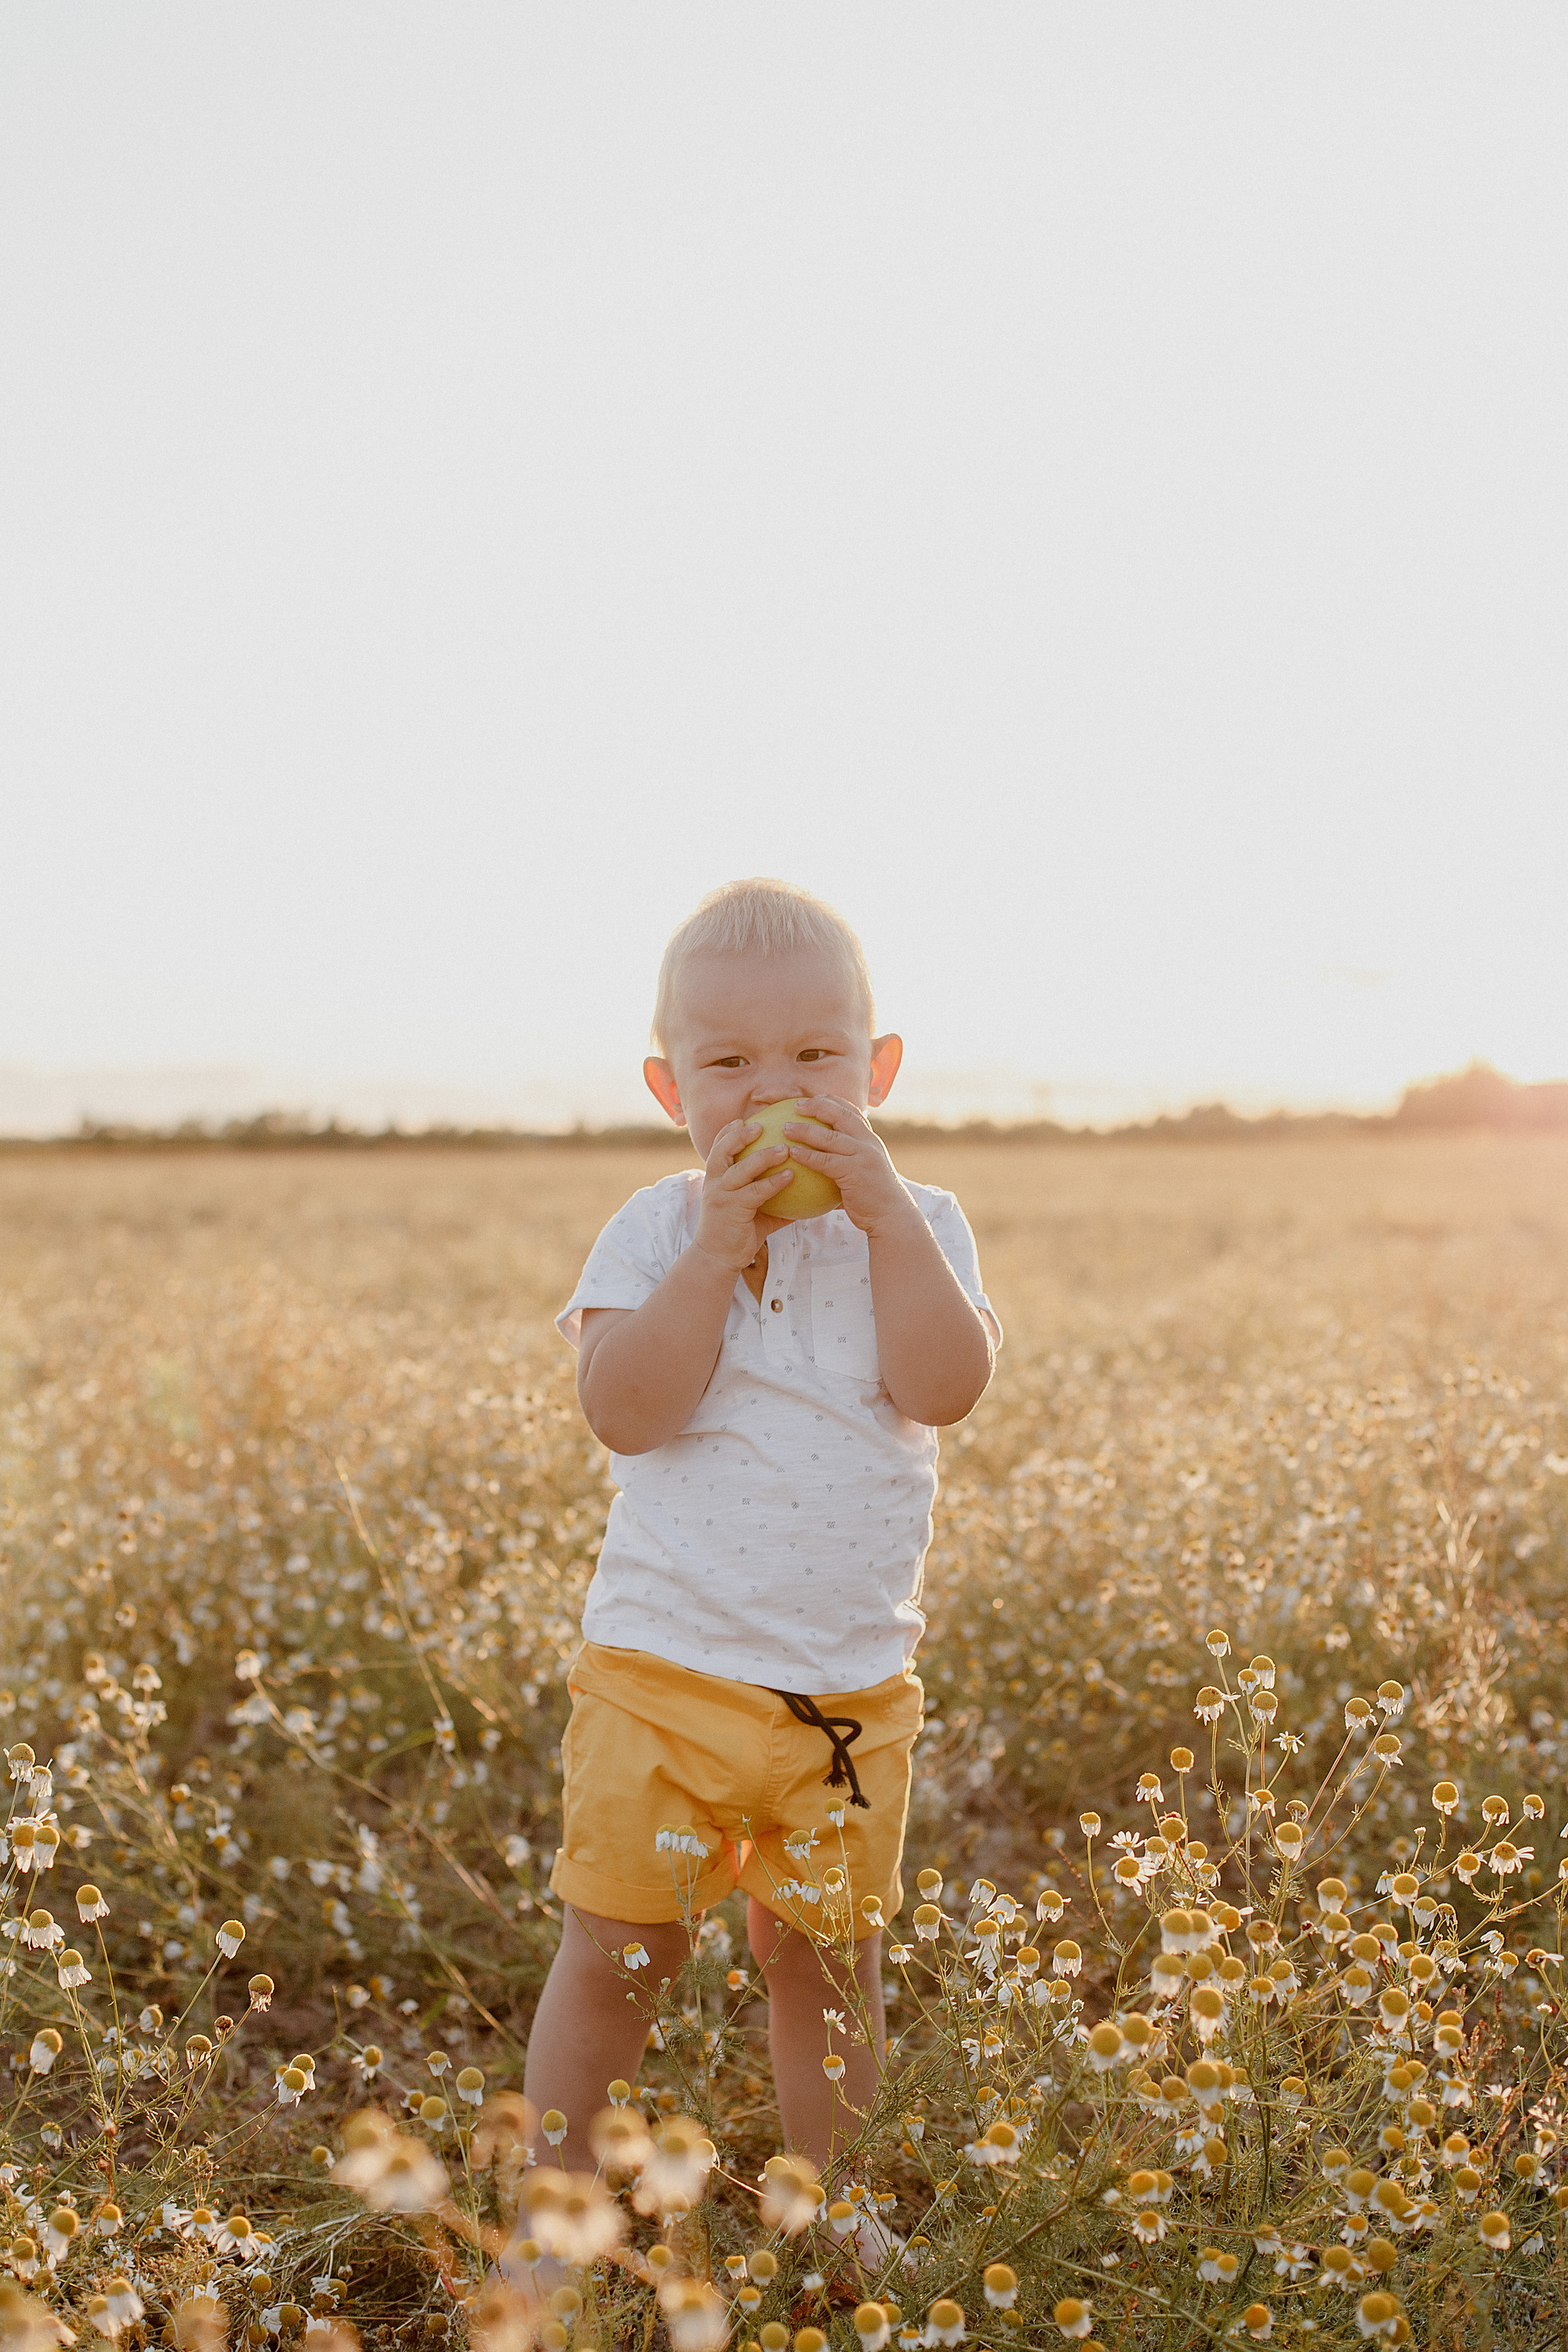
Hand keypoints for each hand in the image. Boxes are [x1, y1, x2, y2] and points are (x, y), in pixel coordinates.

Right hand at [692, 1118, 794, 1269]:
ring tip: (784, 1148)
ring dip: (763, 1156)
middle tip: (761, 1124)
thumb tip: (799, 1186)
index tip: (743, 1119)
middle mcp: (715, 1183)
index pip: (718, 1148)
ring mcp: (721, 1196)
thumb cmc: (737, 1232)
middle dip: (739, 1135)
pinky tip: (790, 1176)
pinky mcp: (731, 1210)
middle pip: (723, 1150)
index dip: (728, 1132)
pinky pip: (755, 1192)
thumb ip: (770, 1196)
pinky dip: (773, 1182)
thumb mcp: (753, 1210)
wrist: (717, 1258)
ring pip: (740, 1168)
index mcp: (716, 1179)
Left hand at [782, 1097, 918, 1238]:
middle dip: (817, 1106)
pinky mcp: (854, 1173)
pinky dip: (808, 1155)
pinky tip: (793, 1153)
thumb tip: (824, 1158)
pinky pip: (826, 1161)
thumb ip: (849, 1159)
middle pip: (840, 1115)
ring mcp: (862, 1156)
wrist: (891, 1215)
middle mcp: (868, 1143)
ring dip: (805, 1130)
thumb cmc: (874, 1196)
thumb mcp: (865, 1170)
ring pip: (830, 1137)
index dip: (832, 1100)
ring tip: (786, 1127)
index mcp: (870, 1139)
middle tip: (796, 1105)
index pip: (852, 1111)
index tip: (814, 1097)